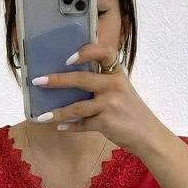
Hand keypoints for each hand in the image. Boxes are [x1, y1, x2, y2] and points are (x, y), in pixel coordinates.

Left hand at [30, 42, 164, 155]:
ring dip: (57, 112)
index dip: (85, 52)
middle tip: (38, 81)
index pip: (104, 52)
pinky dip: (70, 126)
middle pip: (81, 79)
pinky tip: (60, 127)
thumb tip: (69, 81)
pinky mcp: (107, 123)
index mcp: (117, 73)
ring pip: (77, 107)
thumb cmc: (131, 112)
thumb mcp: (121, 90)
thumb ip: (102, 82)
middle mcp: (114, 86)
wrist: (149, 135)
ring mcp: (110, 105)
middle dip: (57, 80)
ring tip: (42, 117)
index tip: (68, 58)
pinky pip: (83, 124)